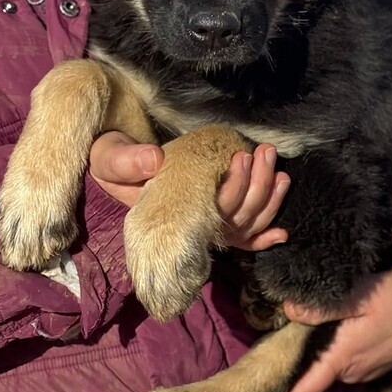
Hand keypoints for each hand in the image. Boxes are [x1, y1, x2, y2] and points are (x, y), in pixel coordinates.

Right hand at [89, 131, 289, 251]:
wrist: (116, 171)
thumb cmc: (115, 166)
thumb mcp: (110, 158)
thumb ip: (125, 160)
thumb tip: (154, 160)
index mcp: (171, 216)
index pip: (211, 212)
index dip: (233, 188)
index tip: (240, 157)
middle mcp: (192, 228)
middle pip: (237, 216)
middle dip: (258, 184)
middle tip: (264, 151)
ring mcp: (205, 228)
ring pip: (245, 225)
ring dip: (268, 199)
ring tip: (275, 166)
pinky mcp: (212, 223)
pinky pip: (242, 241)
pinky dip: (263, 239)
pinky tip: (281, 234)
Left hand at [266, 236, 391, 391]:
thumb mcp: (358, 296)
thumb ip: (321, 308)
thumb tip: (288, 311)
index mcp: (344, 356)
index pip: (308, 388)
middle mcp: (356, 370)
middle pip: (318, 371)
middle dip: (303, 360)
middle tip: (288, 334)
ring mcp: (371, 369)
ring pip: (335, 364)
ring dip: (325, 352)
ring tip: (320, 325)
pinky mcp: (382, 362)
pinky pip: (352, 360)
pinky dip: (342, 348)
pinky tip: (347, 327)